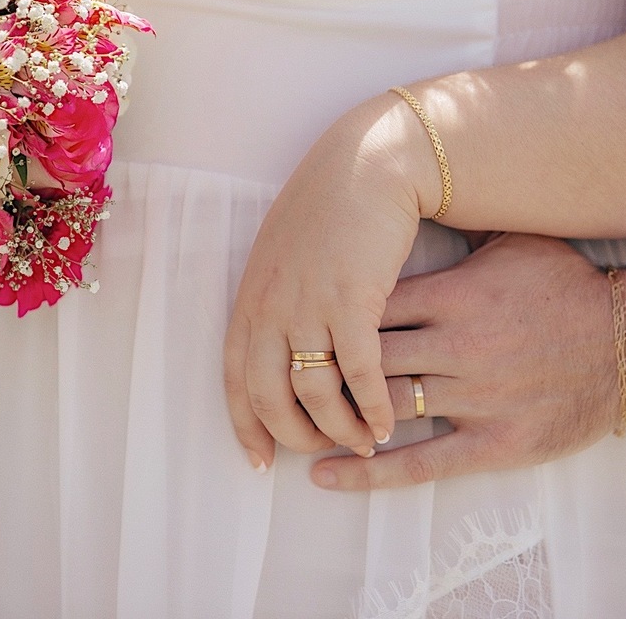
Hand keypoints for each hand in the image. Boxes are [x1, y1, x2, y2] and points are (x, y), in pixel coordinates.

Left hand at [224, 92, 441, 468]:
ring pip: (316, 393)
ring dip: (341, 428)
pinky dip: (374, 406)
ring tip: (365, 443)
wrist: (369, 164)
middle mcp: (270, 307)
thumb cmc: (331, 207)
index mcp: (250, 298)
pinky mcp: (352, 301)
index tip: (261, 461)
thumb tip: (284, 342)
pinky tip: (389, 424)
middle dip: (297, 436)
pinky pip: (359, 373)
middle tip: (325, 452)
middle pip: (271, 397)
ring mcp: (308, 305)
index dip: (247, 427)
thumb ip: (277, 298)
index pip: (236, 380)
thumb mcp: (285, 253)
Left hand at [309, 232, 625, 489]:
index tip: (296, 318)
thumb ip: (461, 229)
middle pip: (365, 356)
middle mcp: (457, 345)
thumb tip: (418, 189)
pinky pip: (420, 463)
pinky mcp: (495, 442)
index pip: (370, 304)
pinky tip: (325, 474)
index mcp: (456, 294)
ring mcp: (476, 396)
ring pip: (384, 407)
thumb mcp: (514, 240)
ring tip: (287, 423)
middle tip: (282, 371)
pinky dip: (368, 470)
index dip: (329, 314)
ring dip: (335, 415)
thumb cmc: (566, 284)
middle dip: (321, 364)